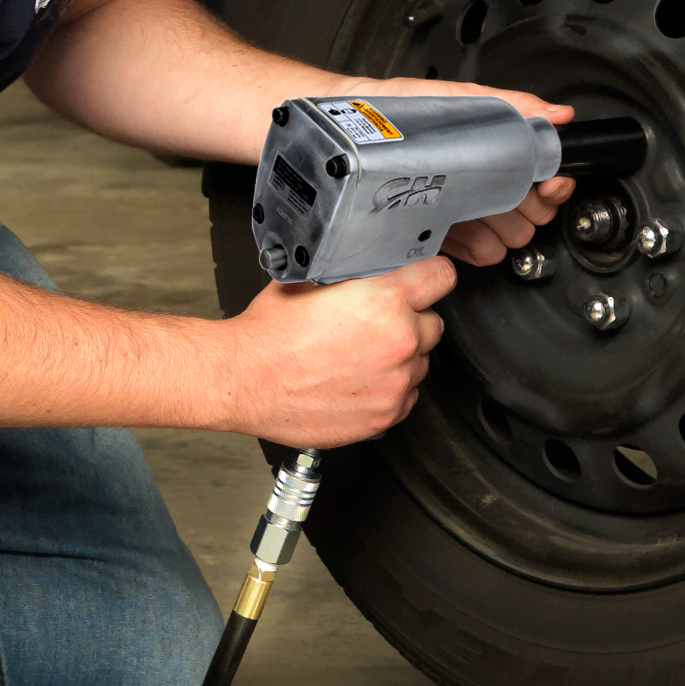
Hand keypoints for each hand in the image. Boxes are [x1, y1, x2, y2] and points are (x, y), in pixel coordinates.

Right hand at [222, 257, 455, 447]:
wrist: (243, 380)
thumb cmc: (268, 335)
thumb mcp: (311, 281)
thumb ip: (353, 276)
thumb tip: (368, 269)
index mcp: (385, 301)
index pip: (441, 276)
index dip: (431, 275)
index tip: (426, 280)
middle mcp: (398, 342)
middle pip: (432, 323)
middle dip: (410, 321)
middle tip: (375, 324)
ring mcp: (395, 384)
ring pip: (420, 363)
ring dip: (400, 358)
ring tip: (359, 356)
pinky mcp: (384, 415)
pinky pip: (406, 397)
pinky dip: (389, 388)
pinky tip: (358, 380)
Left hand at [347, 76, 576, 266]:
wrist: (345, 132)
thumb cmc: (397, 109)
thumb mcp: (457, 97)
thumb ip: (508, 105)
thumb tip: (556, 114)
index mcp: (495, 153)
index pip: (544, 179)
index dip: (550, 184)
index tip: (545, 183)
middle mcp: (484, 183)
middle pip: (532, 213)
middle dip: (527, 207)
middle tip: (512, 194)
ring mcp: (464, 210)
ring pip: (509, 237)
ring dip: (503, 230)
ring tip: (484, 212)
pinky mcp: (439, 232)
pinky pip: (475, 254)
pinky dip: (476, 247)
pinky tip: (463, 231)